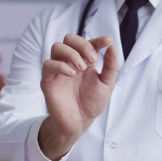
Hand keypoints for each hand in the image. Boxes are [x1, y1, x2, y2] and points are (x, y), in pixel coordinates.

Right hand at [39, 34, 117, 160]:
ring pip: (57, 47)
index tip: (107, 41)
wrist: (80, 122)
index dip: (98, 40)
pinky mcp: (48, 80)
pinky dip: (60, 65)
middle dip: (82, 44)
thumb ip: (110, 66)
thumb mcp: (106, 84)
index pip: (88, 42)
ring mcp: (58, 69)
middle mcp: (70, 61)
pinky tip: (71, 73)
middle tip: (93, 59)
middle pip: (69, 38)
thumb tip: (113, 47)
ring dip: (71, 53)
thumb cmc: (92, 103)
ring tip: (82, 68)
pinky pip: (48, 65)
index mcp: (85, 60)